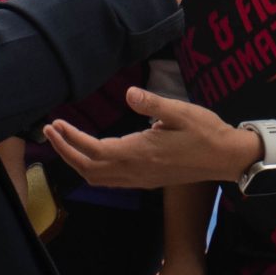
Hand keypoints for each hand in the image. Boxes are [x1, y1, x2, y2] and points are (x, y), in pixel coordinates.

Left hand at [44, 87, 255, 189]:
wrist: (225, 158)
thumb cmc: (205, 131)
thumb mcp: (181, 111)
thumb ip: (153, 103)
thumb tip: (129, 93)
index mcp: (139, 153)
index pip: (93, 150)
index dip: (71, 139)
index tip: (56, 123)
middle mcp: (134, 171)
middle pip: (88, 168)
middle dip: (65, 151)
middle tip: (50, 131)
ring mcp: (139, 179)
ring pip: (96, 178)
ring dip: (76, 161)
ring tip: (63, 142)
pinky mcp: (145, 181)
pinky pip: (109, 181)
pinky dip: (91, 169)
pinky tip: (89, 155)